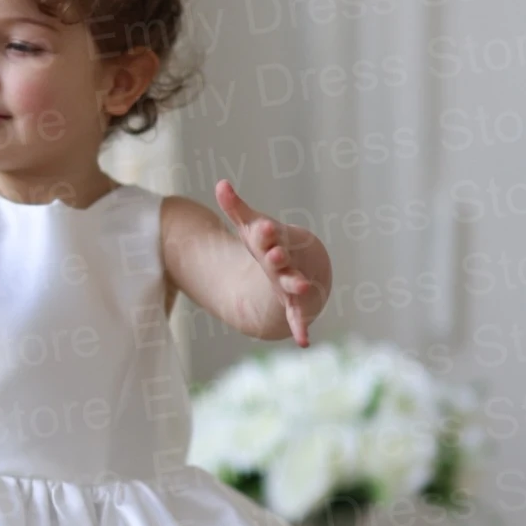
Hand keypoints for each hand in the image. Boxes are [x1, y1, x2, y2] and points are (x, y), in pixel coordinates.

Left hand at [215, 178, 323, 346]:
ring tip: (302, 286)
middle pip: (281, 260)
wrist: (304, 264)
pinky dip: (300, 328)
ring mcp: (292, 283)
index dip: (266, 232)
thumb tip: (220, 184)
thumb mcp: (250, 228)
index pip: (269, 236)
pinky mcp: (294, 305)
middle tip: (277, 254)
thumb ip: (236, 208)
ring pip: (293, 284)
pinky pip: (297, 317)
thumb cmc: (271, 245)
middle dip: (278, 257)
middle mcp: (286, 263)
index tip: (265, 226)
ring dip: (296, 284)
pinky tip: (304, 341)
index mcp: (275, 242)